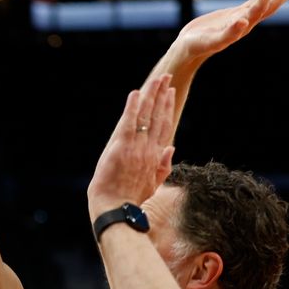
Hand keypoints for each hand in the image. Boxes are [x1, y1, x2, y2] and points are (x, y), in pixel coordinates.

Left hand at [88, 74, 175, 218]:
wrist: (116, 210)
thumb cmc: (130, 200)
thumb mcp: (153, 185)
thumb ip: (163, 165)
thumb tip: (172, 148)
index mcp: (155, 157)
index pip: (164, 127)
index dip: (168, 108)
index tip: (170, 93)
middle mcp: (148, 150)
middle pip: (158, 117)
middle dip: (162, 96)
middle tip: (166, 78)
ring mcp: (135, 148)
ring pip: (145, 117)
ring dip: (150, 96)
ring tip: (155, 79)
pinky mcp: (121, 148)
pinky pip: (128, 123)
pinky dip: (132, 107)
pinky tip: (136, 93)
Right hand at [173, 0, 288, 63]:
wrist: (188, 50)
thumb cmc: (196, 47)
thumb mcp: (211, 41)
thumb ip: (228, 34)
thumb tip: (244, 22)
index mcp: (242, 27)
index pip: (260, 7)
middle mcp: (246, 22)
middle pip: (270, 5)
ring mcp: (242, 18)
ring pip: (266, 3)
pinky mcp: (234, 15)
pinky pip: (254, 2)